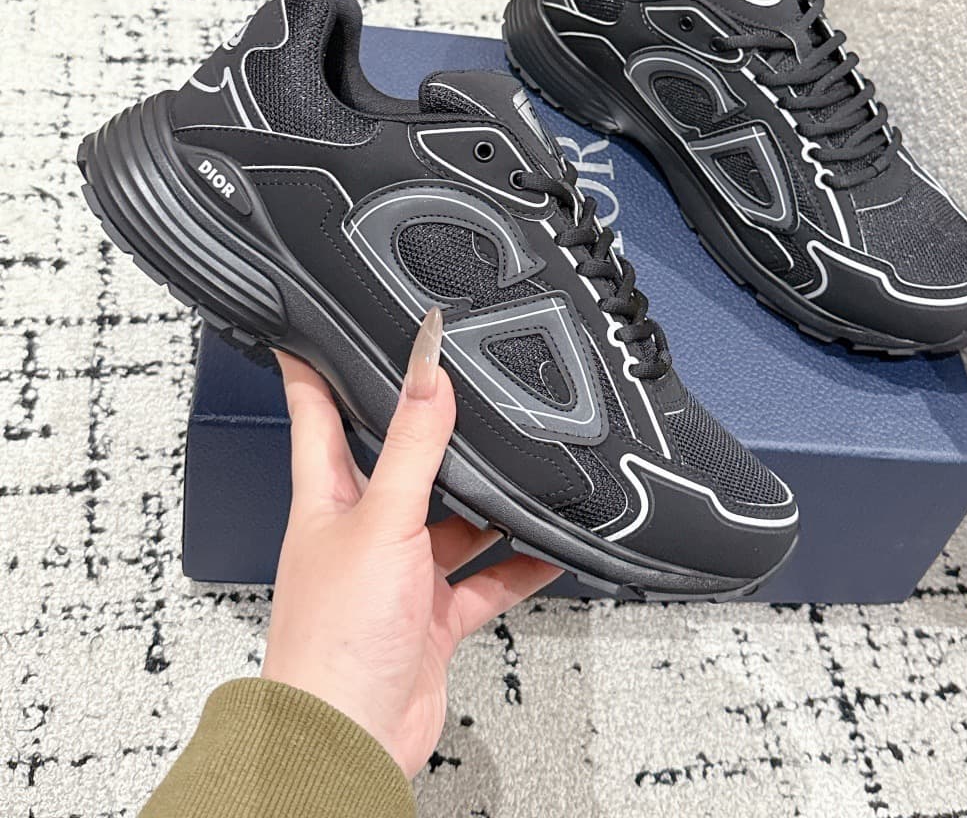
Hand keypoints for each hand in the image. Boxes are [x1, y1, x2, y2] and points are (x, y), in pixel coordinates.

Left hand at [262, 308, 560, 778]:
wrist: (347, 742)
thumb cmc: (332, 641)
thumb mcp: (381, 521)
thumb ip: (412, 445)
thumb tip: (427, 371)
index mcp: (328, 499)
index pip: (317, 413)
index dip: (316, 366)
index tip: (316, 324)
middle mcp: (362, 531)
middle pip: (397, 462)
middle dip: (431, 430)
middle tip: (462, 387)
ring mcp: (398, 576)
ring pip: (451, 521)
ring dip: (486, 502)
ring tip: (525, 464)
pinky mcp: (431, 619)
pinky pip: (485, 581)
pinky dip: (519, 566)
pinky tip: (549, 548)